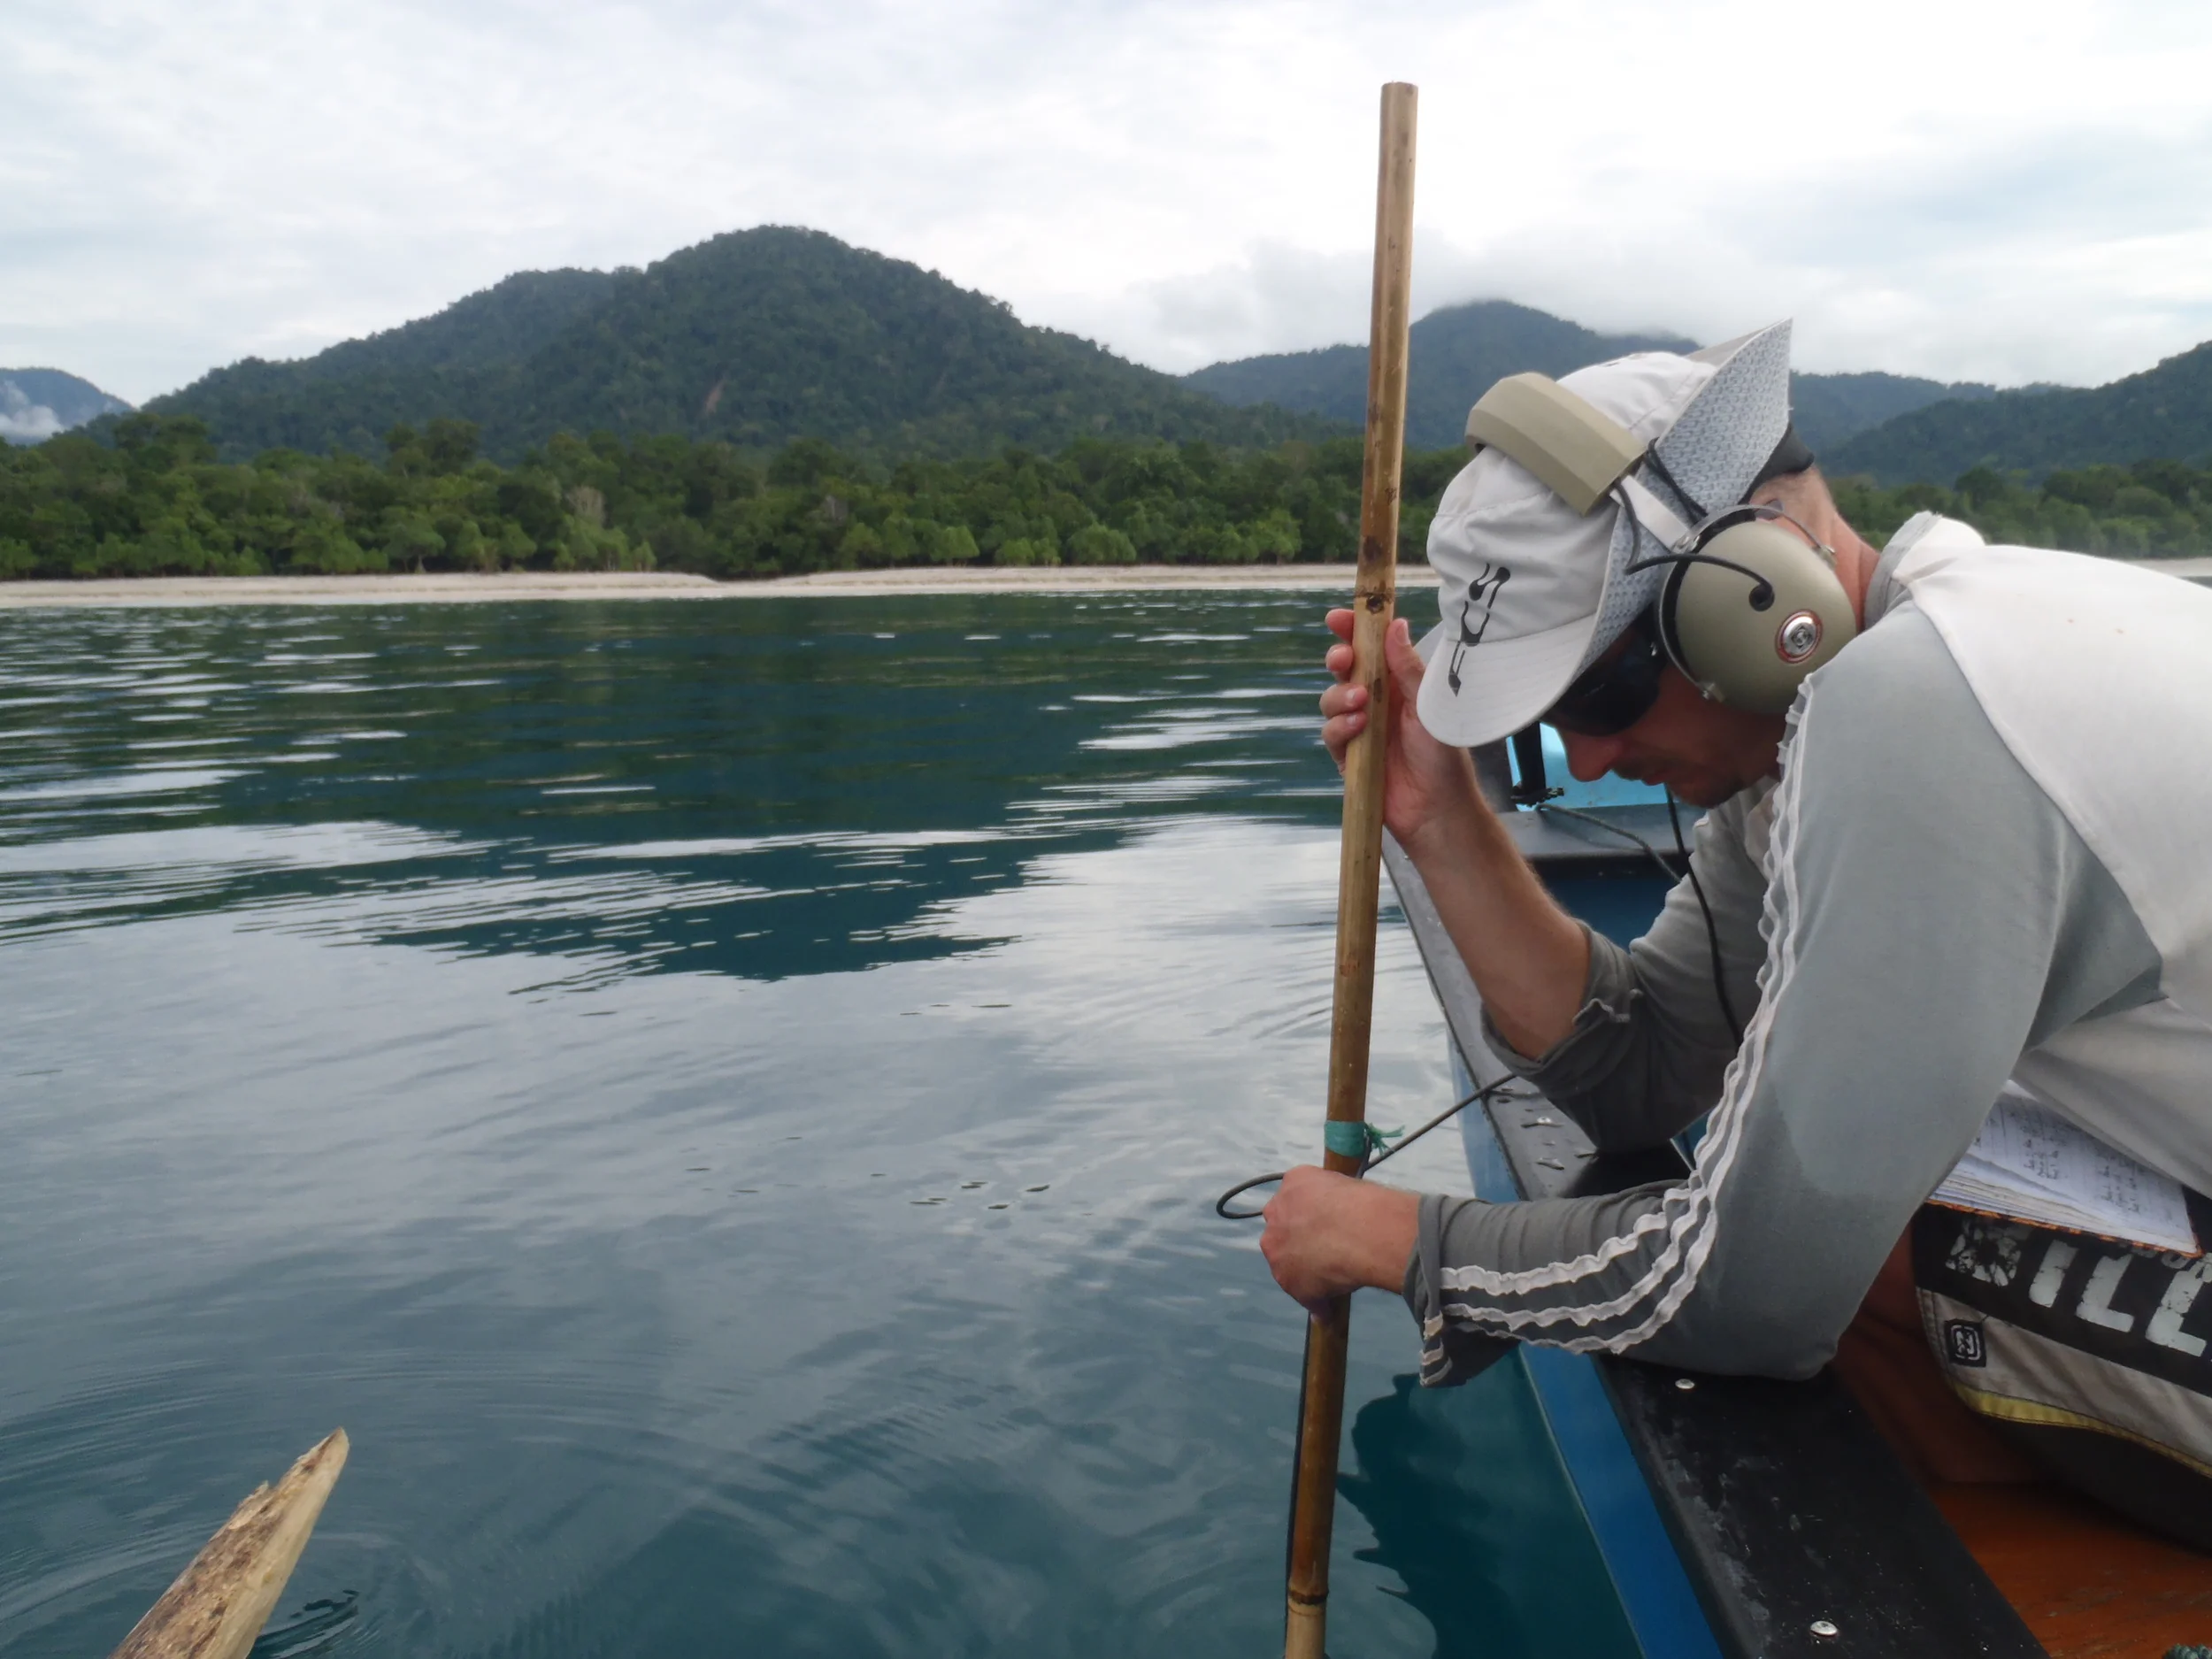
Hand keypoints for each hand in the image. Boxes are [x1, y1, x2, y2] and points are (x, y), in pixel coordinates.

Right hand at [1259, 1167, 1419, 1315]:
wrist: (1353, 1235)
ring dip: (1309, 1205)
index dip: (1301, 1254)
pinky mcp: (1297, 1177)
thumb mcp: (1321, 1299)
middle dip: (1301, 1228)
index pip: (1281, 1252)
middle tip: (1330, 1234)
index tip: (1321, 1255)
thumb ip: (1316, 1306)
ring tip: (1340, 1212)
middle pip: (1283, 1224)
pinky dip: (1318, 1185)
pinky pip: (1305, 1181)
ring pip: (1294, 1200)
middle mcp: (1270, 1224)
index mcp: (1271, 1252)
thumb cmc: (1336, 1271)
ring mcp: (1283, 1199)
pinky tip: (1339, 1193)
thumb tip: (1322, 1320)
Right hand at [1319, 611, 1481, 855]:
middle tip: (1344, 660)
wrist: (1438, 809)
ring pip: (1331, 700)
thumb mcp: (1430, 706)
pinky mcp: (1348, 756)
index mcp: (1399, 684)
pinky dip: (1340, 727)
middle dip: (1338, 660)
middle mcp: (1376, 702)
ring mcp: (1360, 728)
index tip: (1337, 618)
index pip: (1371, 648)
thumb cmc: (1443, 756)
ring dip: (1340, 696)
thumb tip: (1396, 625)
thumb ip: (1409, 668)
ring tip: (1360, 703)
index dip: (1352, 630)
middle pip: (1344, 670)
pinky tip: (1357, 729)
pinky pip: (1331, 734)